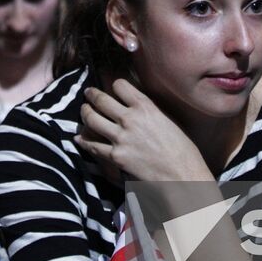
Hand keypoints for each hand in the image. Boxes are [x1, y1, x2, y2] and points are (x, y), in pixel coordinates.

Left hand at [75, 80, 212, 182]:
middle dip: (92, 94)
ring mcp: (120, 137)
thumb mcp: (168, 120)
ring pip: (92, 119)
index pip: (120, 85)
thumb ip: (150, 111)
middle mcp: (130, 118)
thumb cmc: (182, 150)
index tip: (112, 87)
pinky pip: (93, 146)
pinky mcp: (116, 156)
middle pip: (101, 100)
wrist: (181, 175)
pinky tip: (79, 138)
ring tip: (84, 110)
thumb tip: (137, 107)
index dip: (114, 85)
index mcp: (146, 106)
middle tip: (89, 93)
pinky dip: (83, 141)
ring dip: (85, 112)